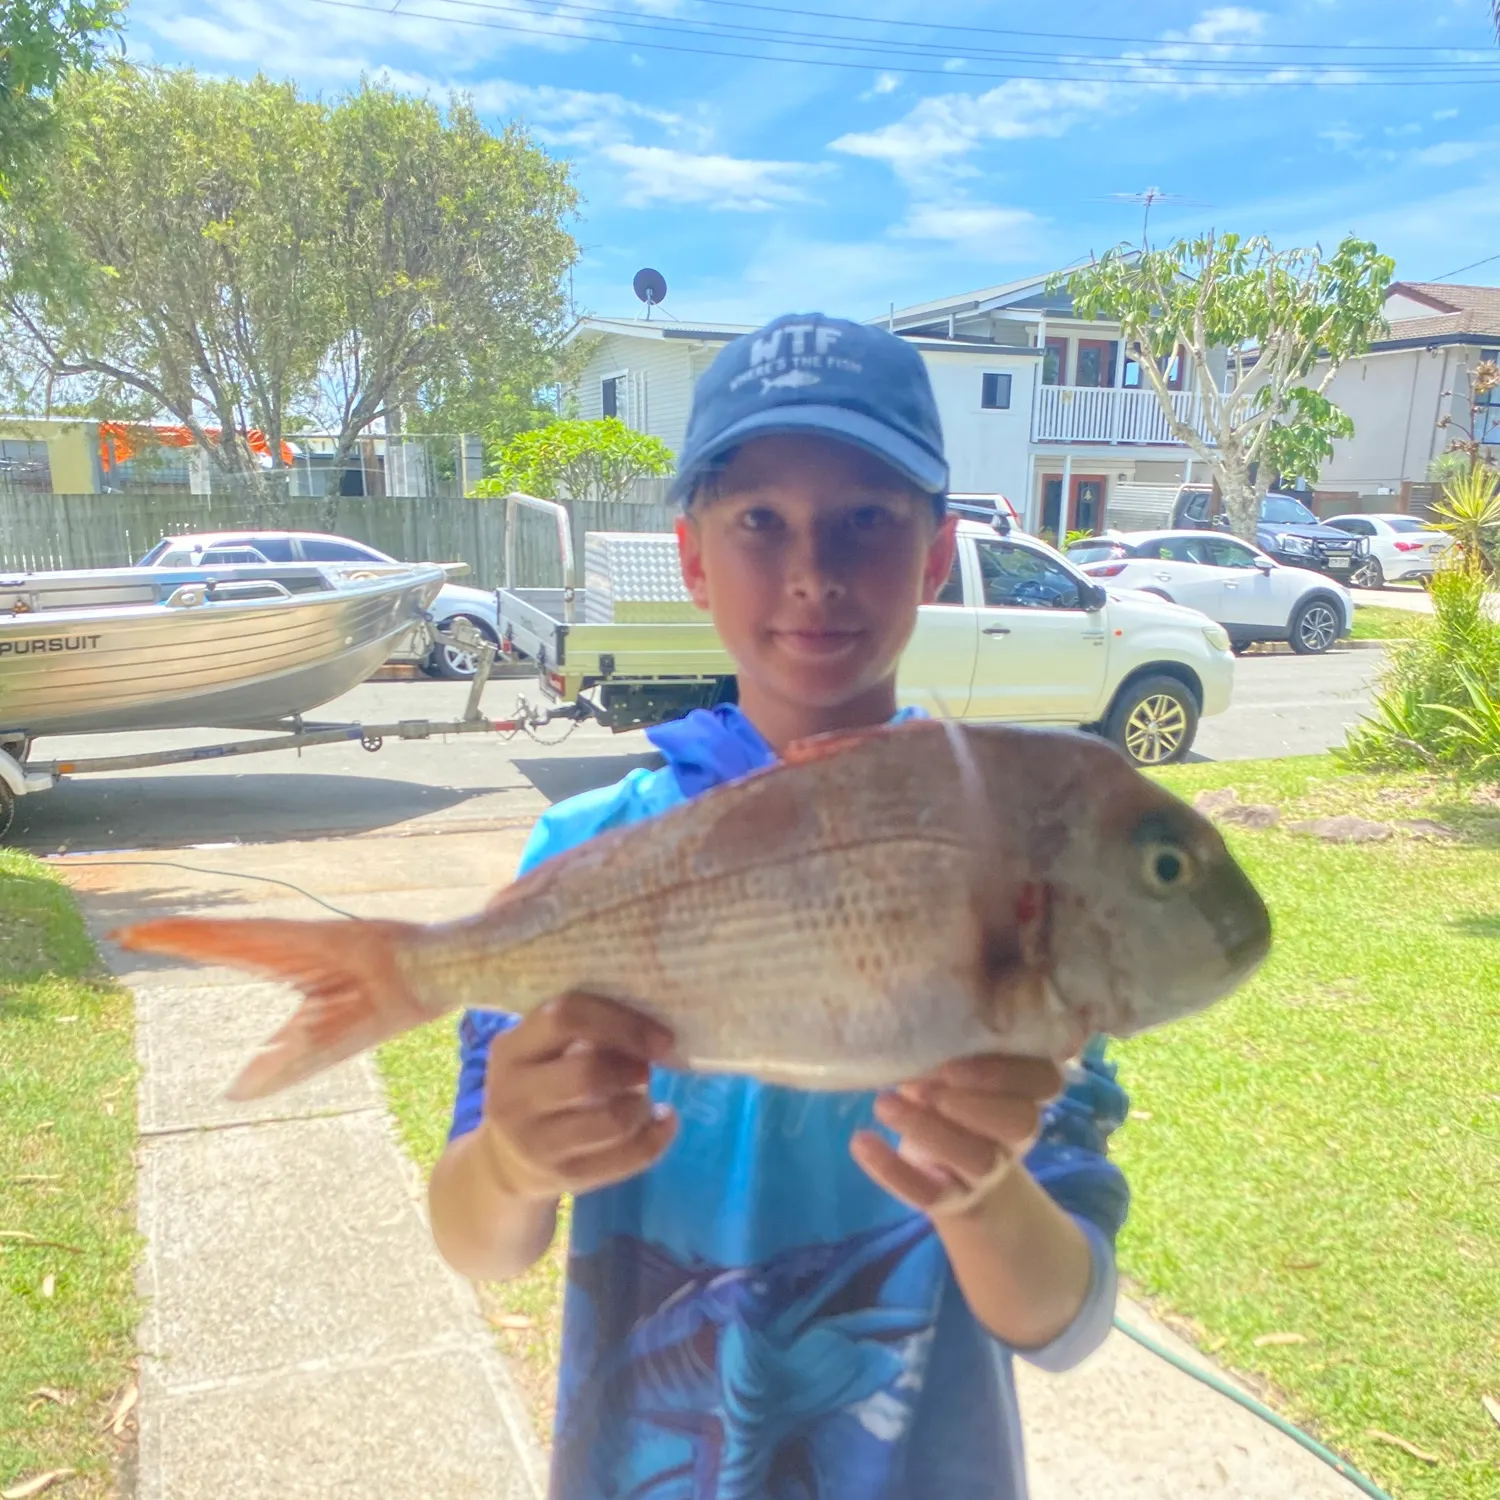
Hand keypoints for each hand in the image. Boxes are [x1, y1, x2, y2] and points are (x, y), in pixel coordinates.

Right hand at [476, 991, 678, 1202]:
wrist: (503, 1163)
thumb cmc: (535, 1086)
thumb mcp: (537, 1052)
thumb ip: (579, 1029)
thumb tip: (650, 1022)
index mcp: (510, 1051)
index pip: (566, 1018)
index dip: (621, 1022)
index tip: (658, 1034)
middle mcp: (515, 1098)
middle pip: (589, 1074)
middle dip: (632, 1067)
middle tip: (648, 1066)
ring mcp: (538, 1144)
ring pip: (612, 1120)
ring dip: (642, 1103)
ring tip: (644, 1096)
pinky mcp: (566, 1178)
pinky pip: (627, 1159)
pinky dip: (657, 1136)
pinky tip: (661, 1120)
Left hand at [851, 1055, 1063, 1217]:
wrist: (948, 1165)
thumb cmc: (953, 1090)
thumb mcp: (959, 1062)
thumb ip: (955, 1040)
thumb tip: (912, 1002)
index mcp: (1026, 1090)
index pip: (1044, 1081)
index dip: (1003, 1073)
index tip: (950, 1063)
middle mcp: (1016, 1133)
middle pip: (1020, 1123)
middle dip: (970, 1102)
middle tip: (919, 1086)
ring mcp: (989, 1170)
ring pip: (977, 1159)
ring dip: (927, 1130)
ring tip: (883, 1104)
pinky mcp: (953, 1198)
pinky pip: (930, 1194)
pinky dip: (892, 1171)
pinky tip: (861, 1141)